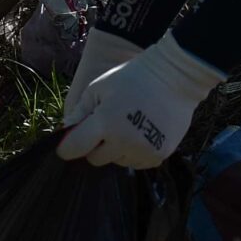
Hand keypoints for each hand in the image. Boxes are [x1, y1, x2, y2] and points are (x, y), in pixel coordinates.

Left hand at [57, 34, 221, 169]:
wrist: (175, 78)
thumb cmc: (131, 78)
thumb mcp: (98, 88)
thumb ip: (79, 112)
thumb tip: (65, 133)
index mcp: (105, 122)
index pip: (75, 148)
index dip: (67, 147)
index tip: (67, 145)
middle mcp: (123, 142)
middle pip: (96, 159)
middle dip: (95, 146)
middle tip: (106, 126)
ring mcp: (143, 151)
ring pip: (117, 161)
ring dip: (117, 149)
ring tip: (127, 125)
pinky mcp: (158, 156)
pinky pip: (137, 162)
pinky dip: (134, 152)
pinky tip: (141, 132)